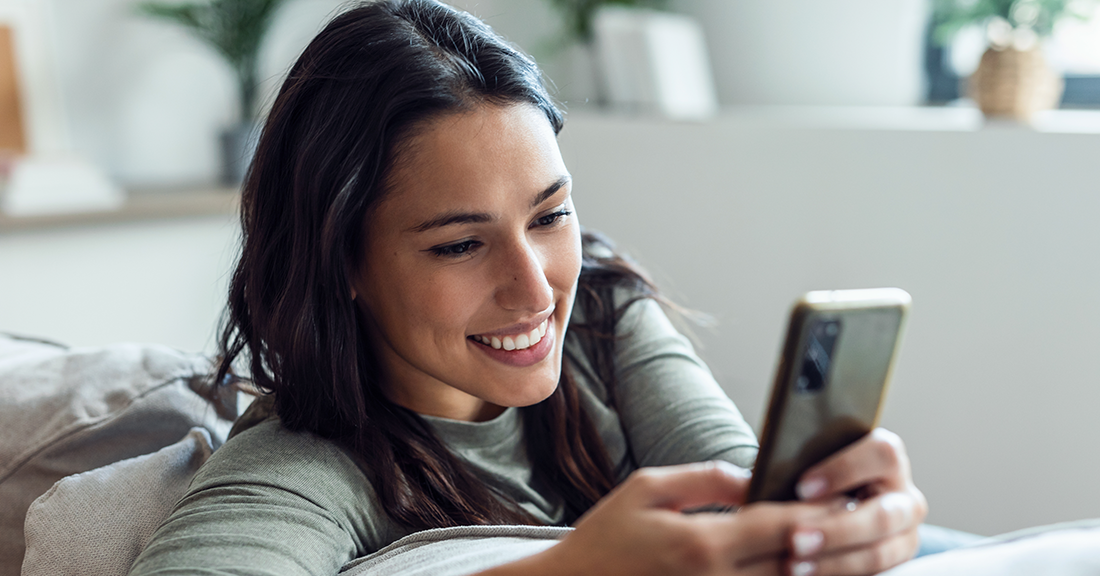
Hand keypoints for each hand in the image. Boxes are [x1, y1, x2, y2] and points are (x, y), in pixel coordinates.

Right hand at [534, 462, 833, 575]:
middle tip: (863, 518)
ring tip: (846, 544)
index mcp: (702, 545)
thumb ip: (707, 478)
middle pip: (796, 563)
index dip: (820, 511)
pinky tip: (801, 566)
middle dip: (835, 541)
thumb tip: (755, 475)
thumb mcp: (647, 489)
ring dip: (821, 567)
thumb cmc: (604, 539)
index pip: (780, 526)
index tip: (846, 495)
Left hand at [783, 428, 927, 575]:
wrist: (826, 504)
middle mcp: (904, 495)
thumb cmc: (813, 478)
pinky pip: (877, 574)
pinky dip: (839, 573)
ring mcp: (904, 534)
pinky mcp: (895, 562)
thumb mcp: (802, 466)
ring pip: (880, 552)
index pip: (880, 453)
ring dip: (836, 561)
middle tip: (794, 538)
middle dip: (837, 529)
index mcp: (885, 456)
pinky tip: (806, 574)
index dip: (844, 470)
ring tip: (793, 566)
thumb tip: (738, 484)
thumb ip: (776, 469)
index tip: (802, 488)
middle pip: (882, 514)